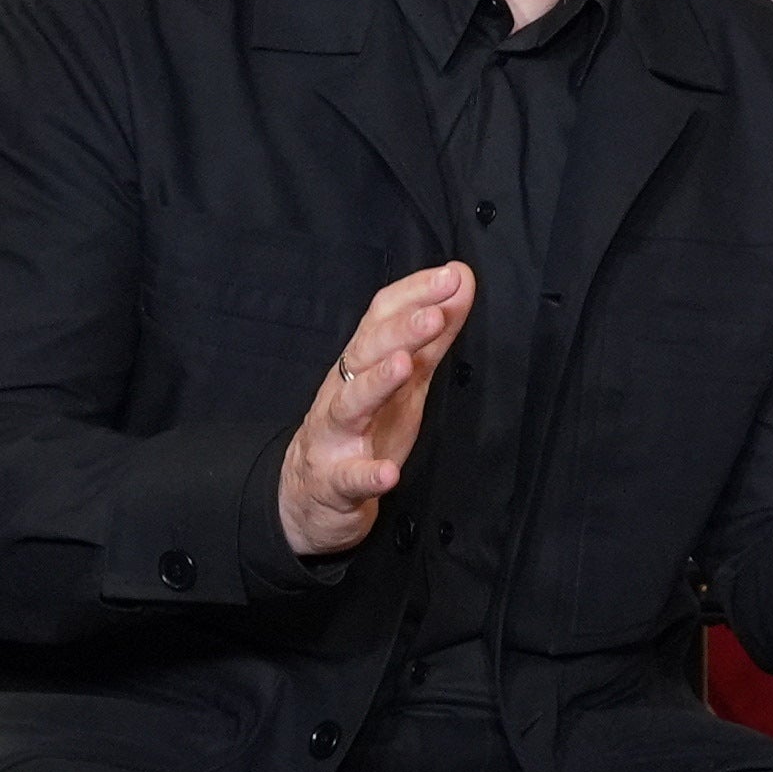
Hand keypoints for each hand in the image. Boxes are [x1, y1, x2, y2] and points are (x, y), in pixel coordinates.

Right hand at [276, 264, 474, 560]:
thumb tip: (460, 283)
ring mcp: (335, 436)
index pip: (381, 318)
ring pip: (349, 404)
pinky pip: (348, 478)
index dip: (414, 295)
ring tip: (402, 365)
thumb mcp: (403, 380)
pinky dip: (367, 475)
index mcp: (360, 365)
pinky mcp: (334, 482)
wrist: (312, 495)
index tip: (452, 275)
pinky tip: (388, 474)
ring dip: (376, 383)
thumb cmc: (363, 427)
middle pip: (364, 353)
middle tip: (434, 314)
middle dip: (400, 331)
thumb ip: (432, 337)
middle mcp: (342, 391)